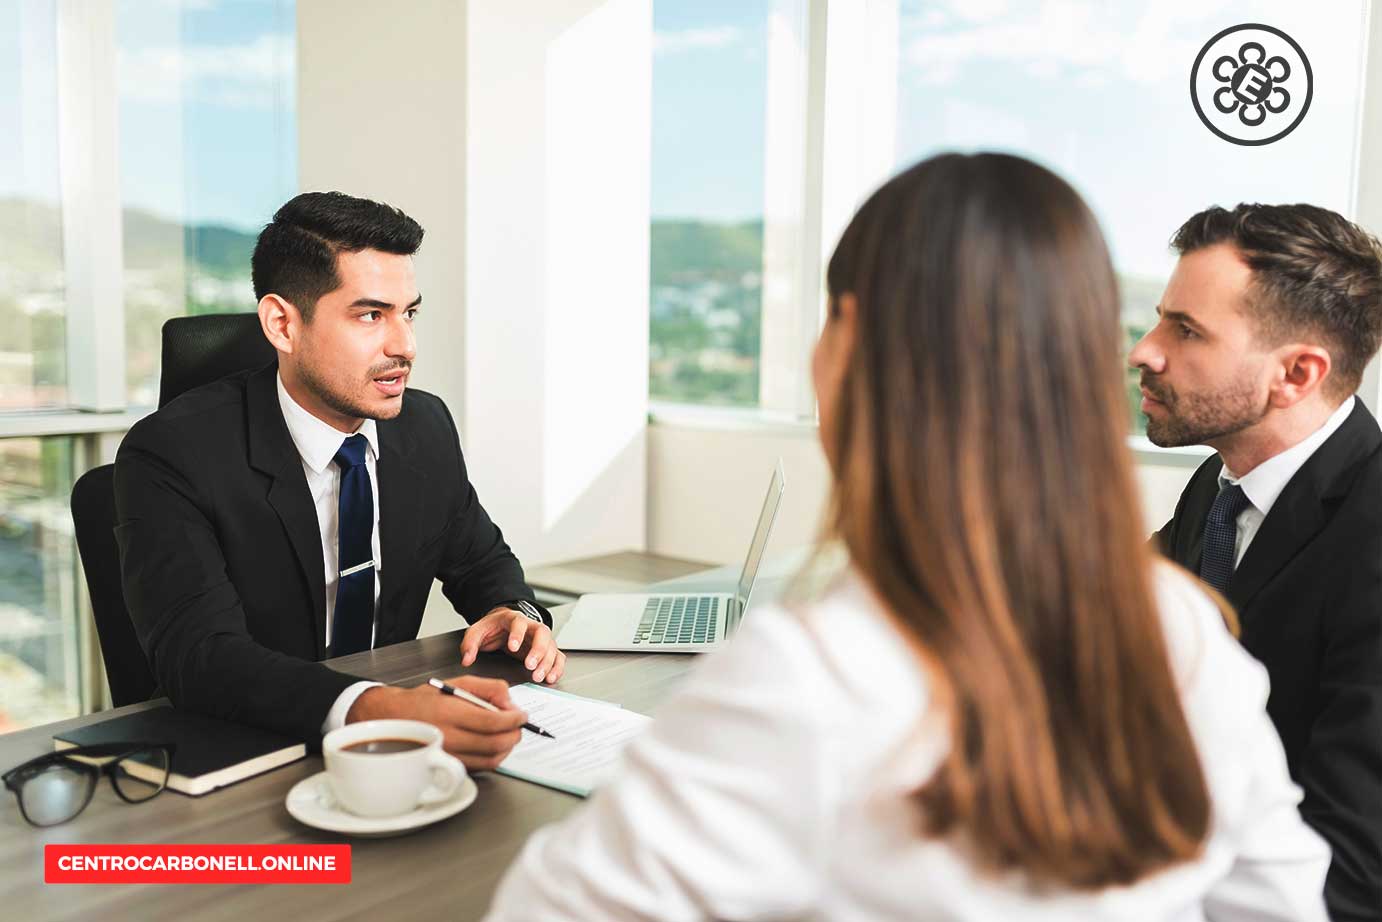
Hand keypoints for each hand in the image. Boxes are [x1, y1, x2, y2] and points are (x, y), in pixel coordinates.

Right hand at [346, 676, 525, 770]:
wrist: (393, 719)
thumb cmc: (425, 700)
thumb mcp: (458, 683)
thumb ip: (488, 688)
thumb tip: (510, 702)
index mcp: (449, 714)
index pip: (492, 722)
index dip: (514, 720)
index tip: (522, 715)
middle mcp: (448, 738)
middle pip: (495, 744)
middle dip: (514, 734)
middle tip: (519, 725)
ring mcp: (448, 757)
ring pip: (491, 760)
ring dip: (507, 748)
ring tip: (508, 734)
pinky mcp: (448, 768)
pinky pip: (480, 767)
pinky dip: (493, 756)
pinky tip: (493, 744)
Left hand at [459, 606, 566, 684]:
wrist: (503, 625)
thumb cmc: (493, 628)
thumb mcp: (477, 631)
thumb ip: (470, 644)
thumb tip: (467, 659)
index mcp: (514, 619)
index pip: (519, 623)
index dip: (518, 634)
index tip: (512, 647)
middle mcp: (532, 627)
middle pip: (542, 633)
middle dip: (538, 651)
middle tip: (529, 666)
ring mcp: (541, 638)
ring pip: (551, 646)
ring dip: (547, 663)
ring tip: (538, 677)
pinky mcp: (546, 649)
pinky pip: (557, 656)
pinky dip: (556, 667)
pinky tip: (551, 677)